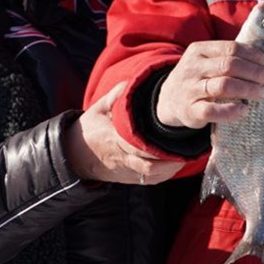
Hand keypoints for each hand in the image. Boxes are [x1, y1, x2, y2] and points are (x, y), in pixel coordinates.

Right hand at [66, 83, 183, 184]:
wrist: (75, 155)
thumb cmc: (90, 129)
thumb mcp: (99, 108)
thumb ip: (116, 96)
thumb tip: (131, 83)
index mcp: (114, 140)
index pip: (137, 145)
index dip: (156, 145)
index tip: (173, 135)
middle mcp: (122, 158)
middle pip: (149, 164)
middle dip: (170, 158)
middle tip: (188, 146)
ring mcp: (127, 171)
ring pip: (152, 175)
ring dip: (171, 167)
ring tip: (187, 154)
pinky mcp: (131, 178)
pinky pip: (151, 180)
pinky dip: (166, 174)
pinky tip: (178, 162)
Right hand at [155, 40, 263, 129]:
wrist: (168, 99)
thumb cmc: (198, 77)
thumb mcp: (205, 60)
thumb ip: (227, 57)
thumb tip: (263, 60)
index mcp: (199, 50)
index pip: (230, 48)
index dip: (252, 55)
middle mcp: (193, 68)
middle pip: (229, 65)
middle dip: (254, 72)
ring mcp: (190, 89)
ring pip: (223, 86)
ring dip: (247, 89)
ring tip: (261, 92)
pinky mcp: (190, 111)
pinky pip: (212, 111)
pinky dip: (231, 110)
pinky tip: (244, 110)